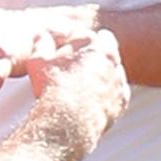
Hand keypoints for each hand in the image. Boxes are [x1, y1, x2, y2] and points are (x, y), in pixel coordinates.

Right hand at [26, 27, 128, 153]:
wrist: (67, 124)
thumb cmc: (54, 89)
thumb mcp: (40, 60)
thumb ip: (43, 44)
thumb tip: (42, 36)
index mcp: (101, 49)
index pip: (100, 36)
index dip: (85, 40)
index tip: (71, 46)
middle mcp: (115, 65)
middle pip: (109, 55)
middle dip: (95, 56)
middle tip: (75, 63)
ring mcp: (120, 86)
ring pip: (114, 74)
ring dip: (102, 74)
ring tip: (81, 82)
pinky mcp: (120, 105)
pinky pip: (116, 94)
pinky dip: (107, 93)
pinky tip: (90, 96)